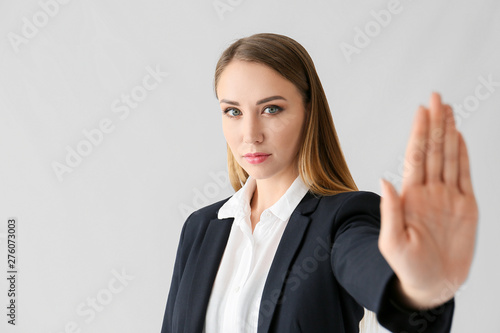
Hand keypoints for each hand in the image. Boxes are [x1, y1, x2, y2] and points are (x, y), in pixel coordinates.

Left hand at [378, 92, 477, 309]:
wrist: (431, 285)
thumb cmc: (407, 267)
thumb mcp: (393, 242)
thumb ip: (391, 211)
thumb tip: (384, 180)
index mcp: (411, 196)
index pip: (417, 156)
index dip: (420, 133)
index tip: (422, 110)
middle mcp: (430, 191)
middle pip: (434, 150)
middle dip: (435, 123)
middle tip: (437, 97)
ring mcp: (448, 197)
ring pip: (450, 157)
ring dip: (449, 133)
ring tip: (448, 110)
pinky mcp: (466, 207)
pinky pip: (465, 175)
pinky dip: (463, 155)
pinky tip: (459, 137)